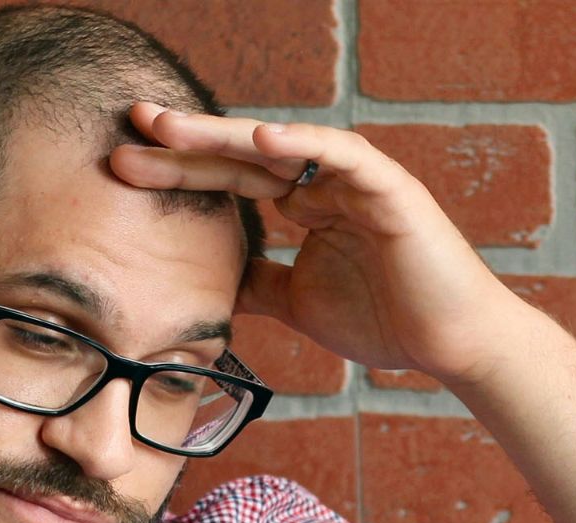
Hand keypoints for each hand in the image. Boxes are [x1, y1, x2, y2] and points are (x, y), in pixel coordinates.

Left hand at [108, 102, 531, 387]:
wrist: (451, 345)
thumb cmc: (388, 322)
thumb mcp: (298, 303)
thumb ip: (259, 285)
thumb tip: (213, 284)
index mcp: (306, 205)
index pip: (231, 180)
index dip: (180, 170)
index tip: (124, 165)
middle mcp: (327, 183)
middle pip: (244, 155)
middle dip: (186, 141)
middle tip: (131, 123)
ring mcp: (358, 181)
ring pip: (284, 147)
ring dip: (226, 135)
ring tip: (173, 128)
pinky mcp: (391, 189)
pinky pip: (343, 156)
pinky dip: (305, 145)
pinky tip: (261, 140)